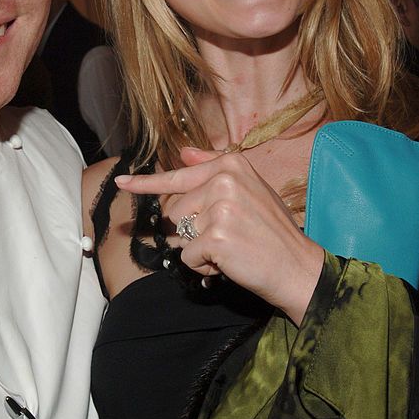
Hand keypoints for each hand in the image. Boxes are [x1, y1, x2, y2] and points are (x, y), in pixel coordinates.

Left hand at [115, 146, 323, 323]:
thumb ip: (215, 168)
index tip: (122, 183)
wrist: (297, 266)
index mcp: (231, 165)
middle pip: (177, 211)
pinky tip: (229, 263)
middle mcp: (224, 181)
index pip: (178, 176)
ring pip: (181, 235)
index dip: (146, 183)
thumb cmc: (272, 232)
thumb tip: (183, 151)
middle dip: (194, 230)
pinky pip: (188, 256)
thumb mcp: (250, 189)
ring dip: (199, 249)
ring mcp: (219, 208)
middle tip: (229, 236)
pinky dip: (204, 267)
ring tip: (231, 249)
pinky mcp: (216, 237)